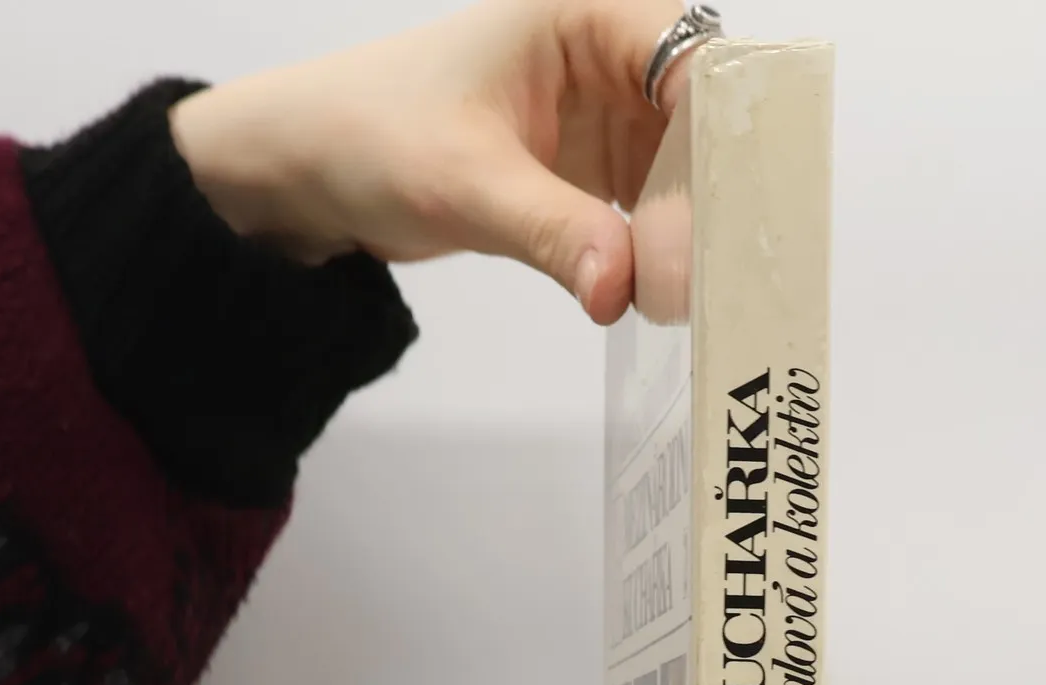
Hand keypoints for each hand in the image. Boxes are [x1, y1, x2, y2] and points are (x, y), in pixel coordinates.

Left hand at [169, 0, 695, 324]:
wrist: (313, 169)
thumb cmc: (372, 136)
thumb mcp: (465, 186)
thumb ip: (553, 233)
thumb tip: (623, 289)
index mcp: (579, 14)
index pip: (689, 53)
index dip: (722, 124)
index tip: (732, 202)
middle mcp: (606, 56)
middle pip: (701, 117)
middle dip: (714, 190)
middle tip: (719, 270)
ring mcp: (605, 117)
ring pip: (685, 170)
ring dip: (693, 230)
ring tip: (701, 295)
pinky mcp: (594, 173)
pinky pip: (651, 209)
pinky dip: (661, 250)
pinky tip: (666, 294)